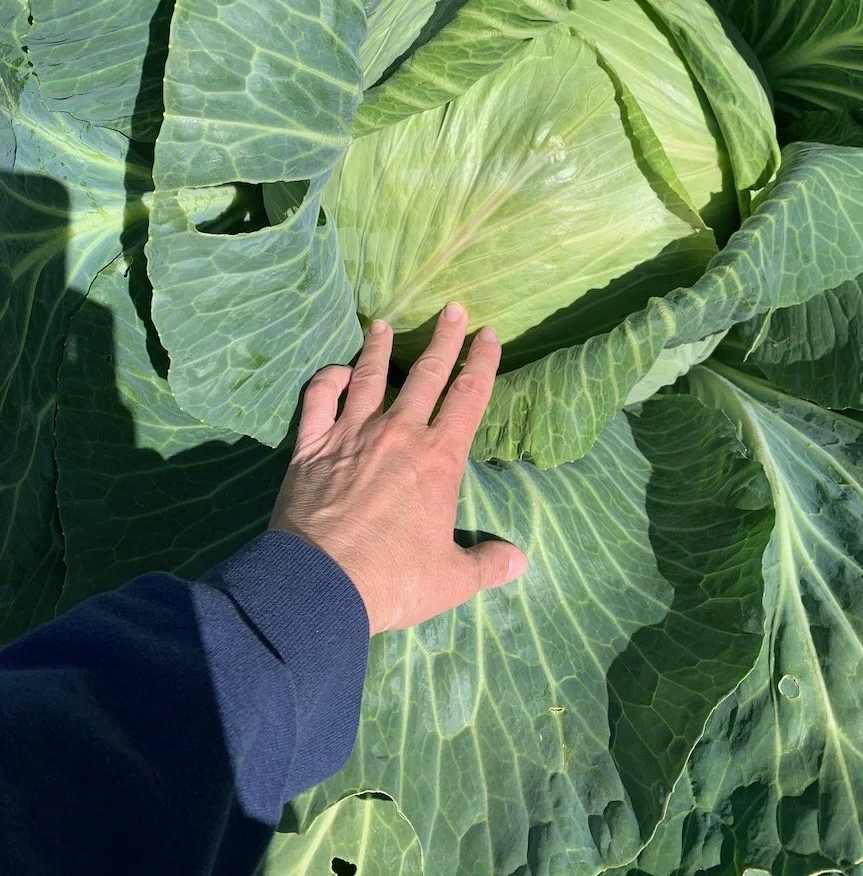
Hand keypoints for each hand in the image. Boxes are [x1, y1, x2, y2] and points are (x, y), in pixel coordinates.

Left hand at [269, 303, 528, 634]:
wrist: (320, 584)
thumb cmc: (392, 579)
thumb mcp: (451, 580)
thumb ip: (487, 564)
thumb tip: (520, 561)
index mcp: (439, 459)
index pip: (468, 398)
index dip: (482, 363)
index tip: (489, 335)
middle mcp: (399, 433)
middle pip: (426, 375)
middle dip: (443, 339)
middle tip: (452, 308)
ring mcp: (352, 433)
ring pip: (369, 377)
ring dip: (378, 348)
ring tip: (382, 324)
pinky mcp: (312, 444)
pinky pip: (319, 399)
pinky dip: (327, 379)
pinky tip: (336, 370)